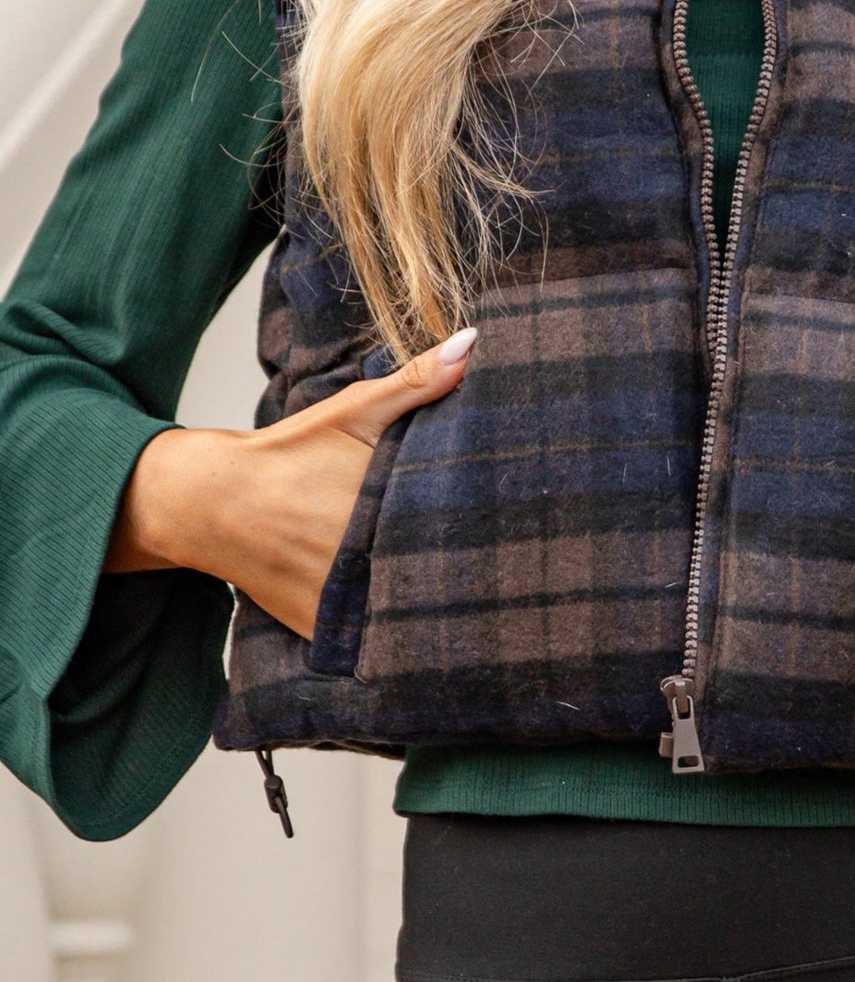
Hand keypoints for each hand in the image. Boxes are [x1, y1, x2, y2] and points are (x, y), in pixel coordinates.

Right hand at [104, 327, 476, 639]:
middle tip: (510, 562)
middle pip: (433, 567)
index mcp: (383, 504)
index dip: (487, 520)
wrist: (213, 501)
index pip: (455, 520)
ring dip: (433, 602)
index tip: (513, 519)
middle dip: (466, 563)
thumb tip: (474, 344)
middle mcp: (364, 558)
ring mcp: (340, 598)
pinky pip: (367, 637)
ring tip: (482, 606)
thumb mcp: (354, 410)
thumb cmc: (292, 451)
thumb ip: (417, 382)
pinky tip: (422, 630)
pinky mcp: (319, 625)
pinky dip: (389, 633)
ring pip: (405, 607)